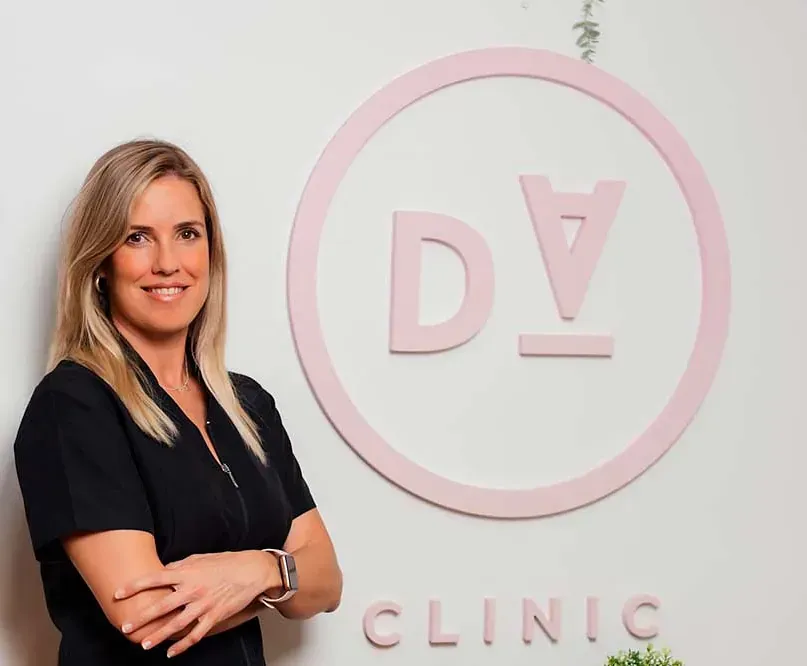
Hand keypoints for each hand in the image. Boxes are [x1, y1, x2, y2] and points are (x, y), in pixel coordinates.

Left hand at [115, 550, 280, 657]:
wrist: (253, 570)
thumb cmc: (226, 562)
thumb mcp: (201, 558)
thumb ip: (180, 565)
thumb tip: (162, 570)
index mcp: (188, 572)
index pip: (156, 578)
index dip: (135, 586)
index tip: (118, 593)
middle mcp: (194, 589)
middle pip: (162, 605)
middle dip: (142, 618)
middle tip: (126, 627)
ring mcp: (205, 604)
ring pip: (177, 624)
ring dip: (159, 635)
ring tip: (144, 644)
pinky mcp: (215, 616)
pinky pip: (196, 634)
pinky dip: (183, 646)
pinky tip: (171, 652)